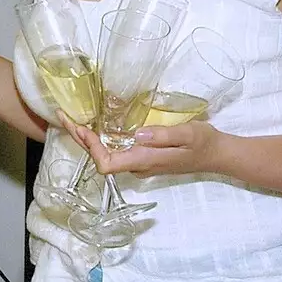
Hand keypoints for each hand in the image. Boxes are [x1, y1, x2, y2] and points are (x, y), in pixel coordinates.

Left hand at [56, 109, 231, 178]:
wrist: (217, 155)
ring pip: (106, 154)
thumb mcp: (188, 134)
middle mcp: (138, 166)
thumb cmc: (203, 143)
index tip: (79, 126)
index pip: (107, 163)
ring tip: (73, 118)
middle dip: (81, 139)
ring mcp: (139, 163)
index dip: (90, 147)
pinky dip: (101, 138)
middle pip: (101, 158)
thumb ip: (163, 136)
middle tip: (64, 116)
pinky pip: (115, 150)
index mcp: (145, 161)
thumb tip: (136, 134)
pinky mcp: (143, 157)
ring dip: (88, 138)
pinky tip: (96, 123)